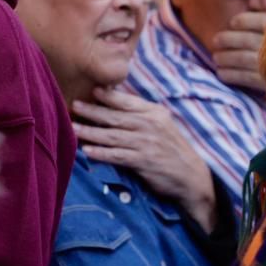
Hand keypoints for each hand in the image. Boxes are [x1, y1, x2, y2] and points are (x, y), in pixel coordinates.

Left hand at [74, 88, 216, 230]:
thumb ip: (141, 113)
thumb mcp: (161, 123)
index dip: (108, 96)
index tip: (91, 90)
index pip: (127, 101)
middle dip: (93, 111)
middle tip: (75, 105)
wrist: (192, 176)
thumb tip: (114, 100)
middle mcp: (149, 125)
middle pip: (115, 117)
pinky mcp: (144, 161)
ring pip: (112, 136)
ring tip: (74, 128)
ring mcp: (146, 143)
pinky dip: (101, 153)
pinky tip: (87, 151)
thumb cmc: (171, 147)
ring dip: (91, 132)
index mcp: (153, 112)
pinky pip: (118, 156)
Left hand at [212, 10, 265, 92]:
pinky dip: (232, 75)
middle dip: (228, 40)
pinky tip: (221, 73)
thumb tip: (251, 2)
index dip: (243, 21)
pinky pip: (247, 78)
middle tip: (215, 41)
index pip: (259, 21)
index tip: (232, 23)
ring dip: (227, 58)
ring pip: (244, 59)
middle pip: (247, 40)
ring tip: (216, 58)